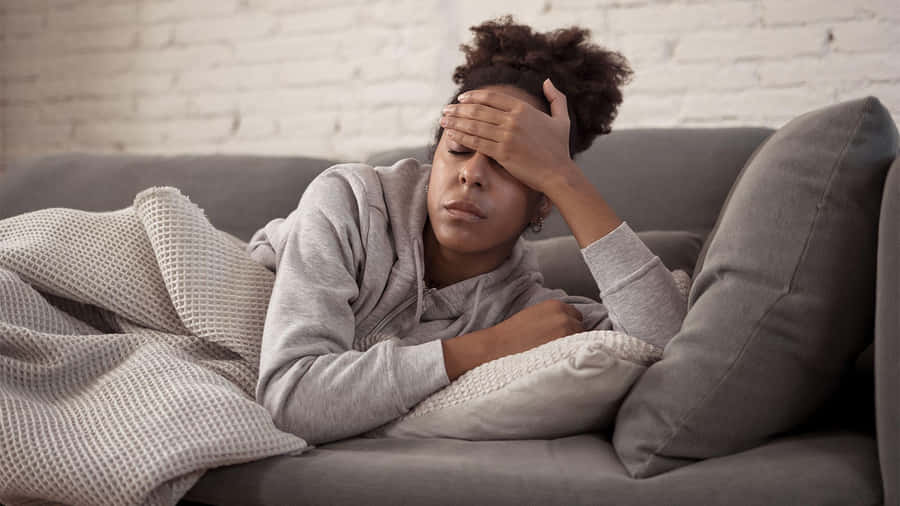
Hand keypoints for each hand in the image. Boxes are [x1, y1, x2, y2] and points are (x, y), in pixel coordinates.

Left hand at [440, 79, 578, 193]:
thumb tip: (547, 81)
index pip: (491, 97)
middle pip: (478, 110)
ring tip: (443, 120)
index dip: (473, 96)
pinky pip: (476, 142)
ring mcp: (506, 137)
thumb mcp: (562, 119)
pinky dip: (461, 137)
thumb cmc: (559, 148)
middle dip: (458, 109)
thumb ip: (556, 98)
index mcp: (524, 109)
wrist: (558, 173)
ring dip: (455, 121)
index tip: (461, 98)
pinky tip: (451, 134)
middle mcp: (513, 120)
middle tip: (445, 110)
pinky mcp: (501, 153)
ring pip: (474, 125)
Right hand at [486, 299, 584, 357]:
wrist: (499, 347)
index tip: (561, 334)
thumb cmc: (512, 334)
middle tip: (557, 345)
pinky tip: (558, 358)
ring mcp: (567, 332)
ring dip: (572, 347)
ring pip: (581, 341)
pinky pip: (577, 352)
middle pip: (580, 328)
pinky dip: (571, 356)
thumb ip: (553, 317)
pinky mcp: (566, 348)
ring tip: (555, 353)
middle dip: (572, 336)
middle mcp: (565, 317)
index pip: (576, 316)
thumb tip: (566, 325)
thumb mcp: (534, 315)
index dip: (569, 326)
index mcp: (556, 305)